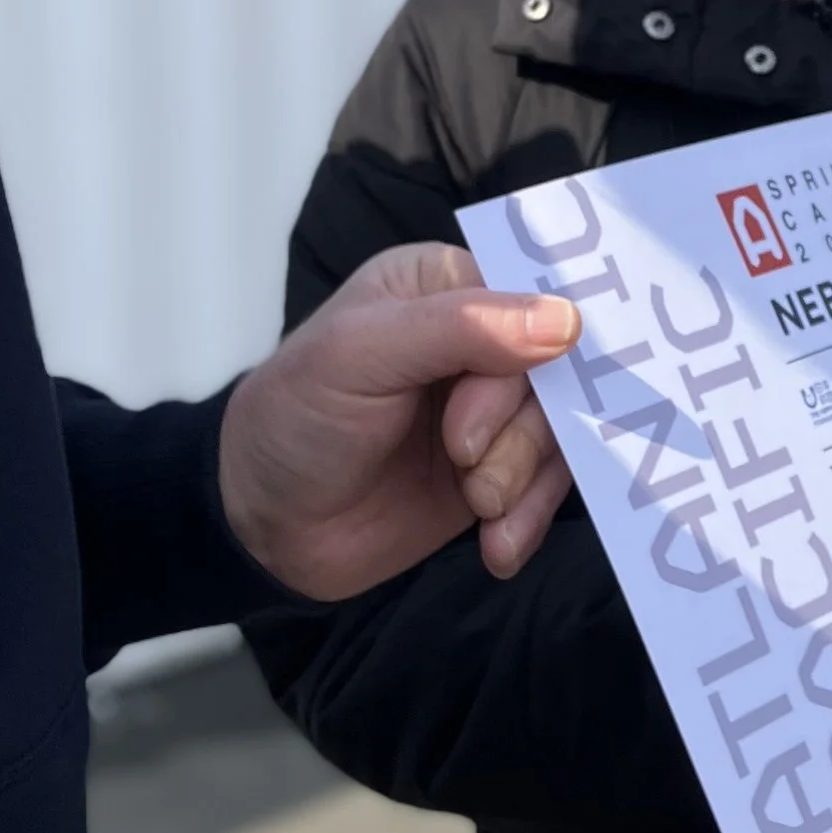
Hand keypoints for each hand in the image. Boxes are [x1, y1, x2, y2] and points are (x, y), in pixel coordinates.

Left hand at [218, 242, 579, 598]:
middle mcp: (477, 340)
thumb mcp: (357, 356)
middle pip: (557, 372)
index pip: (530, 297)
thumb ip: (458, 329)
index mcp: (441, 286)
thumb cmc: (294, 420)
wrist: (266, 529)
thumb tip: (565, 320)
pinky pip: (550, 486)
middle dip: (521, 430)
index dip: (529, 352)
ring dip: (525, 480)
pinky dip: (529, 520)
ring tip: (479, 507)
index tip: (483, 403)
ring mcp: (491, 409)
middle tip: (465, 463)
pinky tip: (497, 546)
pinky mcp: (498, 470)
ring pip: (562, 432)